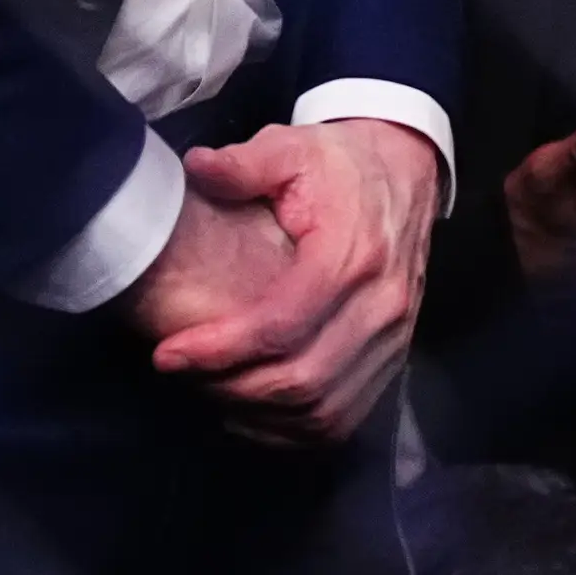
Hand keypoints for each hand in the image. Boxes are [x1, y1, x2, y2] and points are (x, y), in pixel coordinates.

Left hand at [153, 121, 440, 446]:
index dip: (220, 350)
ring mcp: (396, 336)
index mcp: (353, 253)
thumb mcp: (291, 146)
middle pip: (303, 379)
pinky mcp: (395, 355)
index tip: (169, 353)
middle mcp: (382, 303)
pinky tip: (252, 411)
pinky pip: (346, 417)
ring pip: (325, 410)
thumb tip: (196, 168)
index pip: (282, 326)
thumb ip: (242, 163)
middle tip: (180, 372)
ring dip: (260, 413)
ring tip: (210, 391)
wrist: (406, 169)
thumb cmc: (342, 163)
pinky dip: (295, 428)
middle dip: (231, 387)